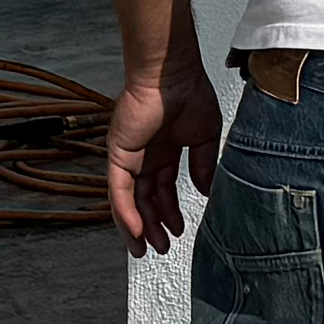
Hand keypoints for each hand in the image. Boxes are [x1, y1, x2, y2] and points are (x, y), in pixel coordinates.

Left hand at [106, 54, 224, 255]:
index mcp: (165, 151)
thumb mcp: (205, 137)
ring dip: (137, 227)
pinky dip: (125, 213)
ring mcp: (130, 157)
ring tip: (145, 249)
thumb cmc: (189, 93)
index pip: (163, 189)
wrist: (172, 75)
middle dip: (153, 225)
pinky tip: (135, 232)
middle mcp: (145, 156)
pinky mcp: (119, 155)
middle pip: (145, 199)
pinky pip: (118, 191)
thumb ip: (203, 165)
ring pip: (129, 201)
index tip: (178, 228)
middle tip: (160, 246)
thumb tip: (205, 191)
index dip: (170, 211)